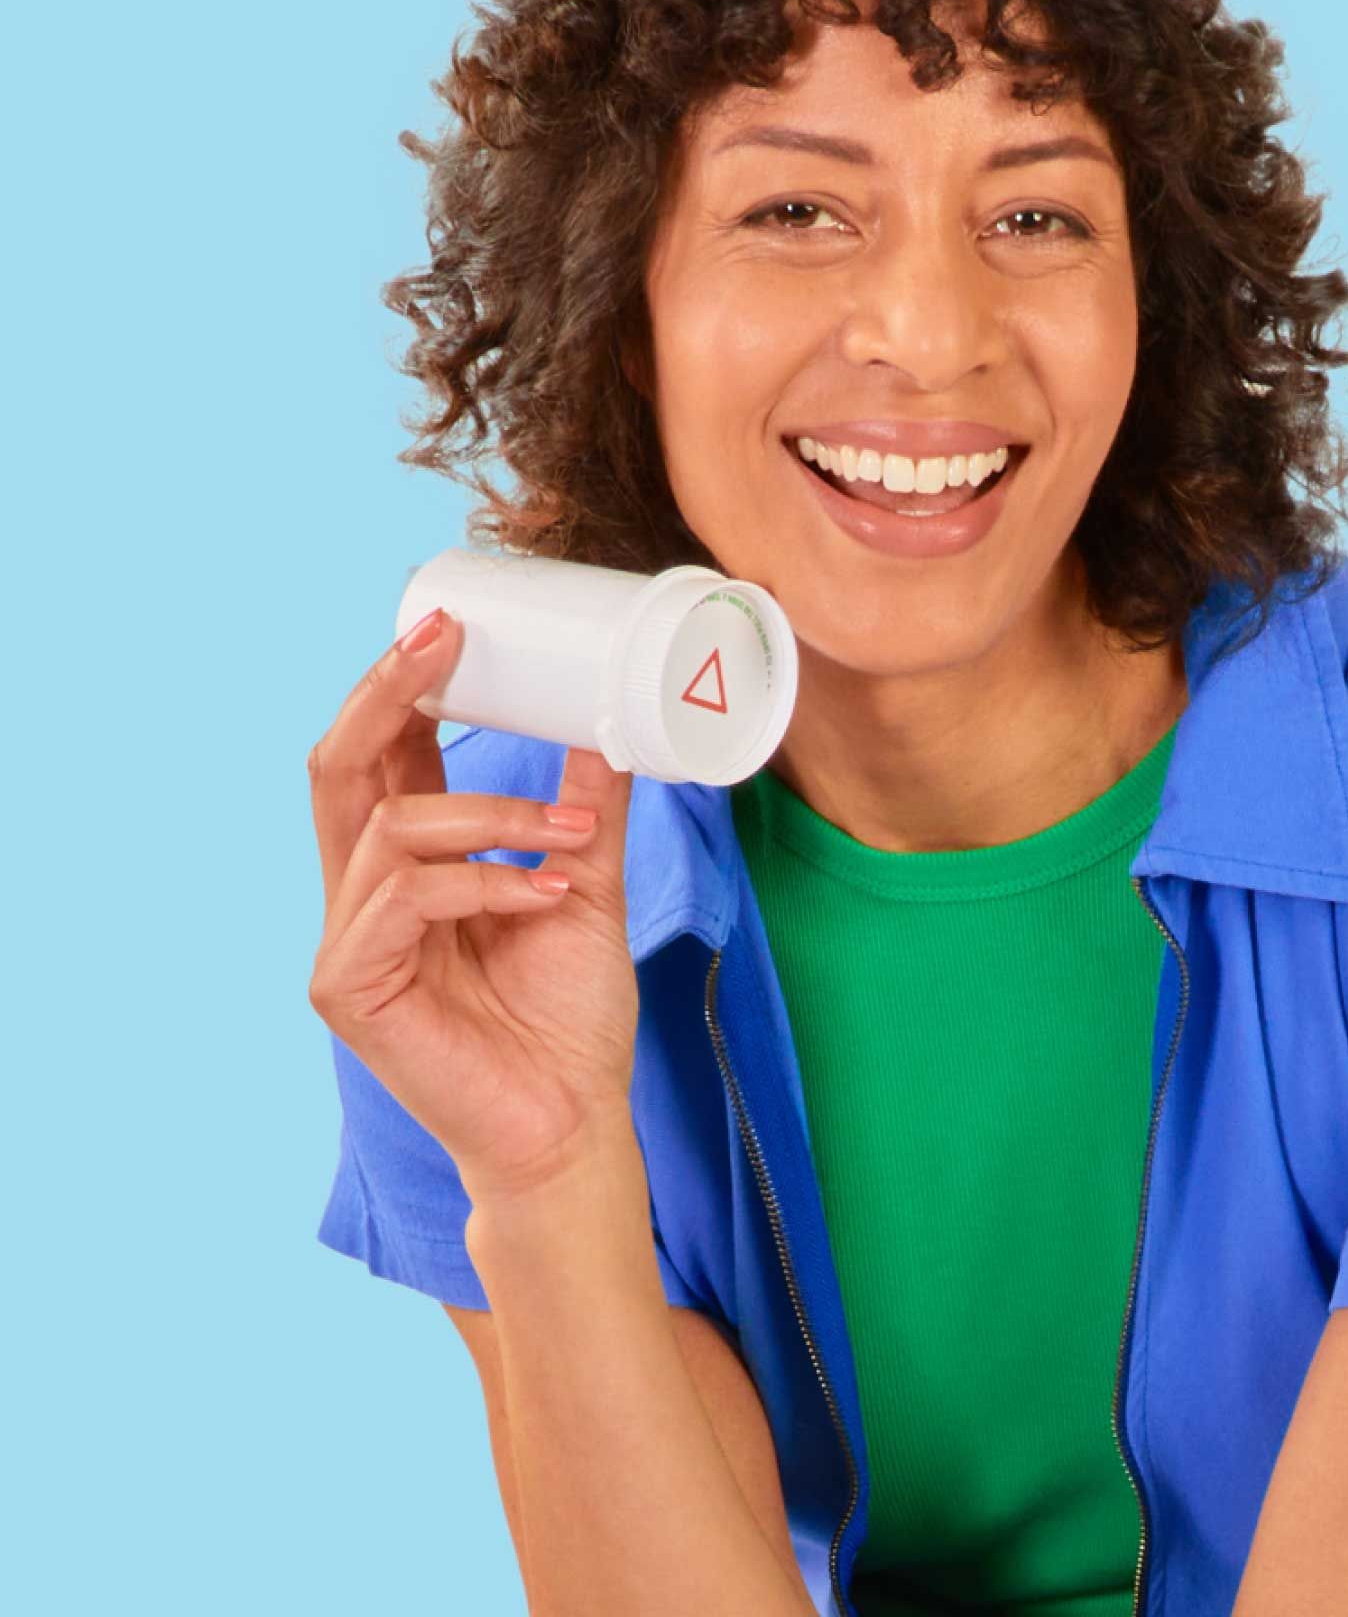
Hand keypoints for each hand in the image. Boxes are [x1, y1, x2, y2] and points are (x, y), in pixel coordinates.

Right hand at [306, 605, 640, 1207]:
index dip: (400, 684)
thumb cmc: (568, 1015)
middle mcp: (364, 894)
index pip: (383, 754)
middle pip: (338, 766)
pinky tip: (544, 897)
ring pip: (390, 826)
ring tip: (566, 838)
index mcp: (410, 863)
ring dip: (490, 814)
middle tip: (447, 641)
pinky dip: (484, 883)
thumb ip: (584, 807)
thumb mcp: (585, 884)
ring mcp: (347, 941)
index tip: (452, 623)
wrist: (572, 1122)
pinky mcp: (350, 987)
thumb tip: (611, 719)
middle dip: (386, 693)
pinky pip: (405, 897)